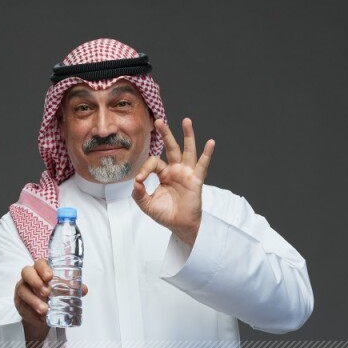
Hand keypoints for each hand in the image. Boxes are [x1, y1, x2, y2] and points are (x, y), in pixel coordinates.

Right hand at [15, 258, 87, 347]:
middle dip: (35, 281)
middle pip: (26, 272)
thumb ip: (72, 289)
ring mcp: (22, 290)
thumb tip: (84, 289)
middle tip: (47, 292)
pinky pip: (23, 307)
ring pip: (23, 290)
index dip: (43, 268)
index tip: (50, 276)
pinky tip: (40, 318)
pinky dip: (32, 313)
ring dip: (34, 300)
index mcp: (41, 271)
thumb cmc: (52, 296)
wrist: (41, 315)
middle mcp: (29, 277)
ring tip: (45, 310)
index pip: (39, 264)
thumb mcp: (63, 292)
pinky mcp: (20, 304)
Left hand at [132, 117, 214, 246]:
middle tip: (158, 121)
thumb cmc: (166, 214)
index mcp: (164, 174)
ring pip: (187, 150)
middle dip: (165, 134)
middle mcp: (176, 170)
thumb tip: (136, 182)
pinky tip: (210, 143)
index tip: (140, 180)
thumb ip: (139, 194)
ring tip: (186, 121)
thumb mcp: (147, 205)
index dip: (145, 168)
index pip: (154, 162)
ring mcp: (187, 173)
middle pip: (171, 148)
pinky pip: (202, 165)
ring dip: (188, 135)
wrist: (180, 226)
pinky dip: (207, 154)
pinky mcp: (196, 180)